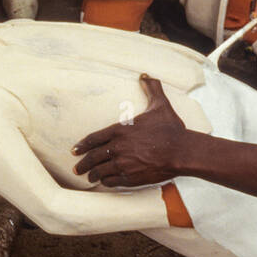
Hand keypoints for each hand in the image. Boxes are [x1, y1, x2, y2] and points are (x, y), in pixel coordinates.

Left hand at [73, 74, 195, 185]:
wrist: (181, 151)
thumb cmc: (170, 128)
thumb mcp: (160, 105)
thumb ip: (151, 89)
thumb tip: (145, 75)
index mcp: (120, 130)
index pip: (94, 138)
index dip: (82, 145)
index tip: (75, 150)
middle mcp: (118, 148)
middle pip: (93, 157)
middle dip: (83, 164)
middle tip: (77, 168)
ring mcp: (123, 164)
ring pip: (101, 171)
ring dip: (93, 175)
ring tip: (89, 177)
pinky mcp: (131, 177)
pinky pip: (112, 182)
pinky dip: (106, 182)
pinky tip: (105, 182)